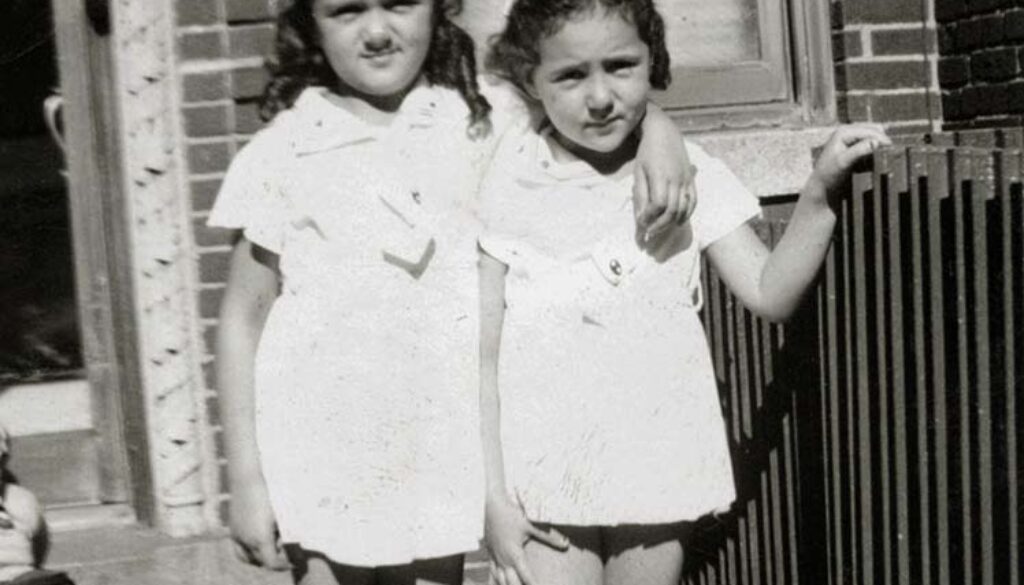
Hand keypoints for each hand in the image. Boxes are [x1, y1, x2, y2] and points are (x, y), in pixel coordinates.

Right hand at [229, 479, 290, 570]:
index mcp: (260, 538)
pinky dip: (249, 550)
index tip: (292, 563)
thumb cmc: (270, 491)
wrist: (247, 476)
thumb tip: (295, 540)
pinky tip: (258, 540)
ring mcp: (236, 534)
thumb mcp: (283, 512)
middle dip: (273, 559)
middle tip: (284, 552)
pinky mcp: (232, 527)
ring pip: (246, 557)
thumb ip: (288, 530)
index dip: (283, 565)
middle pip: (260, 561)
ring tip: (271, 548)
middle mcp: (246, 539)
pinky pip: (239, 547)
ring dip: (259, 557)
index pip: (271, 563)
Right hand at [485, 495, 567, 584]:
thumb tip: (566, 544)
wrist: (490, 505)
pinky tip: (500, 583)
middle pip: (511, 583)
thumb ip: (549, 537)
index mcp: (514, 554)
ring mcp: (495, 556)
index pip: (526, 577)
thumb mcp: (531, 526)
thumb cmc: (511, 514)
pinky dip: (496, 580)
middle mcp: (504, 559)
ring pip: (499, 580)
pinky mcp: (489, 552)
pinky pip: (491, 571)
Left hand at [634, 107, 697, 236]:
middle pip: (671, 210)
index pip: (658, 205)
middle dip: (660, 226)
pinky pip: (693, 202)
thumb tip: (640, 219)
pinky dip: (686, 214)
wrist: (664, 133)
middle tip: (649, 233)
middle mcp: (676, 179)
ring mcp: (686, 180)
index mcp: (660, 176)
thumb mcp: (638, 172)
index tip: (641, 224)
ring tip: (660, 229)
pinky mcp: (691, 180)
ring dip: (672, 223)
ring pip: (683, 209)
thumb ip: (640, 196)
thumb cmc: (647, 152)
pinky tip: (678, 222)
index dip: (650, 218)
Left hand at [810, 124, 891, 196]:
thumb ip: (859, 151)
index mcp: (843, 131)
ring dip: (879, 144)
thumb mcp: (844, 162)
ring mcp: (850, 137)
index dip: (882, 138)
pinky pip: (870, 144)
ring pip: (873, 136)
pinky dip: (875, 150)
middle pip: (873, 130)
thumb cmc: (829, 174)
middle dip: (882, 139)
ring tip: (886, 154)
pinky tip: (874, 159)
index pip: (868, 131)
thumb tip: (876, 142)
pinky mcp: (853, 146)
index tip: (893, 146)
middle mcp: (846, 131)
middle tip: (893, 151)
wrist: (821, 186)